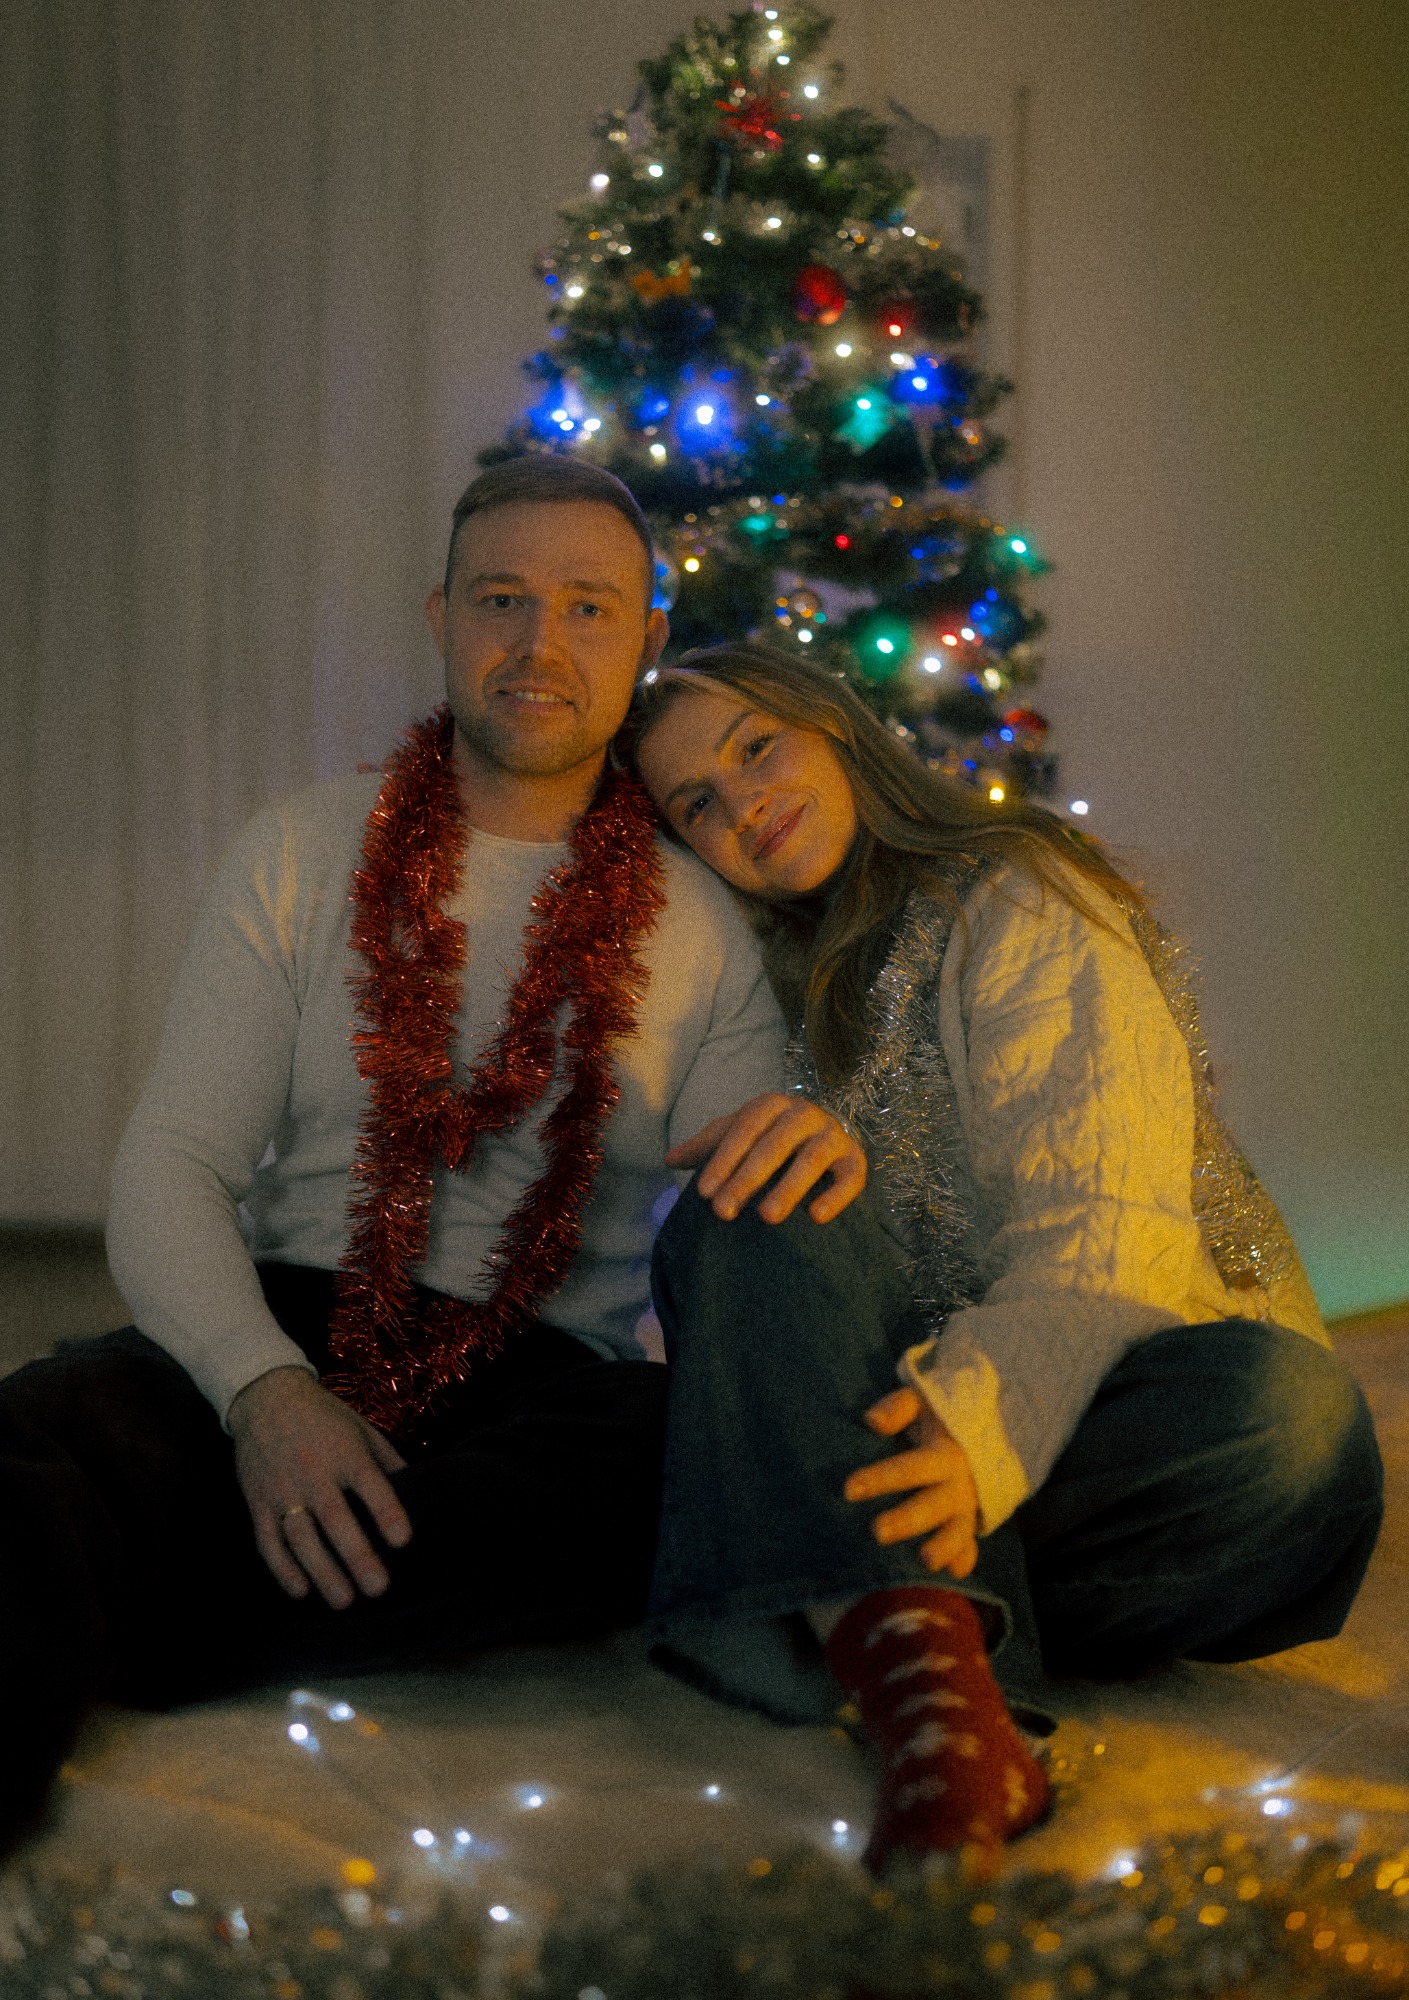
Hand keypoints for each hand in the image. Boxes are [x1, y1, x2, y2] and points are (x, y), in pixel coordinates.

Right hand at [228, 1366, 412, 1608]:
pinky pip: (268, 1542)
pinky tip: (301, 1591)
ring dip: (322, 1571)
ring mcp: (282, 1489)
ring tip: (344, 1601)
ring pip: (301, 1537)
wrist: (266, 1397)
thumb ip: (388, 1462)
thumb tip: (420, 1492)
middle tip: (378, 1589)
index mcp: (346, 1452)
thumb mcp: (362, 1430)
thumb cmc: (324, 1417)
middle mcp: (313, 1472)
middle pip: (336, 1519)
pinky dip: (282, 1569)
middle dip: (357, 1557)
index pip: (370, 1485)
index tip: (403, 1541)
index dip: (387, 1512)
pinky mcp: (257, 1502)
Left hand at [666, 1091, 866, 1223]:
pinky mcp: (855, 1160)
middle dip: (747, 1179)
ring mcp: (833, 1134)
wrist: (825, 1140)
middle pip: (775, 1144)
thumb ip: (707, 1147)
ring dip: (790, 1187)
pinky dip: (836, 1195)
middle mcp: (804, 1113)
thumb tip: (669, 1160)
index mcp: (771, 1105)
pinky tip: (816, 1217)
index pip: (744, 1128)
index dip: (723, 1160)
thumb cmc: (771, 1140)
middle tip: (724, 1212)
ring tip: (767, 1218)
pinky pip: (851, 1177)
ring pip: (813, 1158)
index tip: (703, 1192)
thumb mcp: (738, 1137)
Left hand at [844, 1385, 979, 1578]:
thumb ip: (898, 1407)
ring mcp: (967, 1504)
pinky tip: (955, 1573)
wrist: (986, 1428)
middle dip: (907, 1519)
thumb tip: (873, 1421)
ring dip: (944, 1545)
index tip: (849, 1489)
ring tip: (925, 1561)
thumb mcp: (922, 1402)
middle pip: (932, 1504)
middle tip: (877, 1532)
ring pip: (958, 1529)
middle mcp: (958, 1481)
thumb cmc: (938, 1416)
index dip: (880, 1478)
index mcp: (944, 1452)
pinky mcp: (970, 1520)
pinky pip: (971, 1542)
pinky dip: (965, 1557)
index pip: (909, 1467)